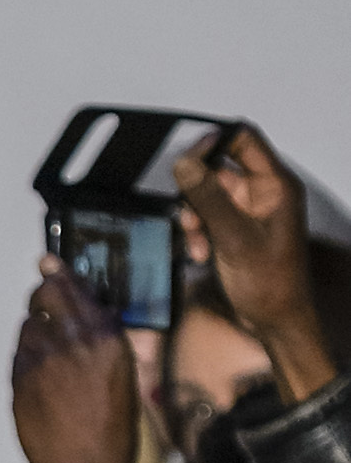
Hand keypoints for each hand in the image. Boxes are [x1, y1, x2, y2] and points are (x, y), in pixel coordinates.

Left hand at [11, 266, 139, 462]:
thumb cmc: (114, 431)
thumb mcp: (125, 375)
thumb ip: (104, 342)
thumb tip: (90, 322)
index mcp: (104, 337)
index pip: (74, 289)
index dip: (59, 274)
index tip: (49, 263)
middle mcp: (69, 344)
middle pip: (44, 300)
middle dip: (44, 298)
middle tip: (45, 301)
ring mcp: (39, 364)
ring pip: (27, 327)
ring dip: (35, 328)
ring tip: (46, 343)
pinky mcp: (19, 386)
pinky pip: (17, 357)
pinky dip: (26, 355)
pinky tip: (37, 368)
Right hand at [172, 124, 335, 399]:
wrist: (276, 321)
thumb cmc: (270, 283)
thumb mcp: (234, 238)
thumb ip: (209, 198)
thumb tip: (185, 163)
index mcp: (275, 185)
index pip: (244, 140)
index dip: (214, 142)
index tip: (186, 160)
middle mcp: (263, 192)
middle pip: (218, 170)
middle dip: (196, 193)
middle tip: (187, 215)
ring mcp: (249, 211)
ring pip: (208, 196)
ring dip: (194, 218)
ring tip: (196, 244)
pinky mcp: (236, 230)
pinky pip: (209, 218)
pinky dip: (199, 233)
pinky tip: (199, 254)